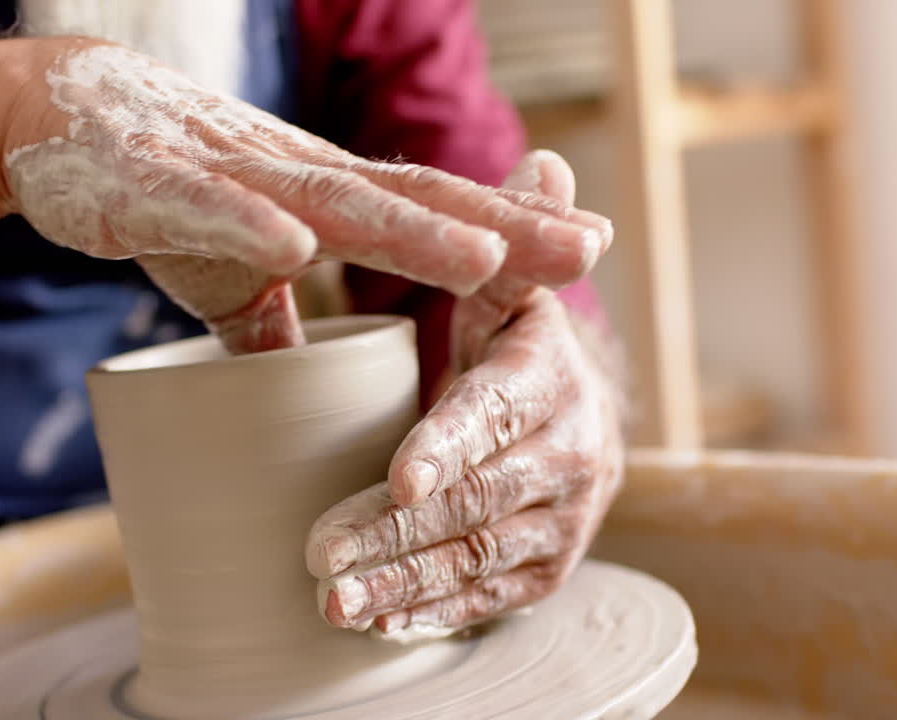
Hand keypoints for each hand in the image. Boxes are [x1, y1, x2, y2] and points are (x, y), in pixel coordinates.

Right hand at [0, 38, 609, 351]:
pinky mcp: (152, 187)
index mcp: (319, 195)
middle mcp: (293, 178)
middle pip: (411, 202)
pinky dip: (248, 226)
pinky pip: (205, 210)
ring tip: (481, 257)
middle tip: (586, 250)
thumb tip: (309, 392)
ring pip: (330, 202)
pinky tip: (295, 242)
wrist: (48, 119)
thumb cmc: (157, 190)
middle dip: (500, 229)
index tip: (585, 251)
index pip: (430, 209)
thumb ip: (274, 327)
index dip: (507, 230)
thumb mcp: (227, 273)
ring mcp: (228, 178)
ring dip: (409, 229)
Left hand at [305, 154, 624, 640]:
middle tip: (321, 555)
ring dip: (404, 585)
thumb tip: (542, 161)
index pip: (495, 413)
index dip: (450, 447)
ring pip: (478, 559)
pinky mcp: (549, 569)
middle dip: (397, 531)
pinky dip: (435, 615)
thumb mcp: (509, 292)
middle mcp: (574, 454)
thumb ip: (508, 241)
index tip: (400, 480)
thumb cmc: (515, 350)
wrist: (575, 423)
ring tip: (333, 603)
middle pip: (477, 502)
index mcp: (551, 378)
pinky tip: (380, 626)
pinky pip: (492, 599)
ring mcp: (564, 520)